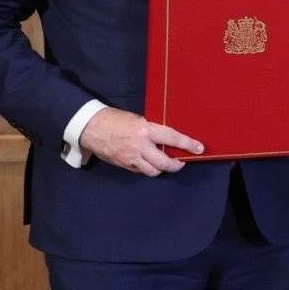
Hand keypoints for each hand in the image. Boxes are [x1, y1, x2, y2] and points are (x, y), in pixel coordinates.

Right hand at [79, 107, 202, 175]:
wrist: (90, 126)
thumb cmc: (114, 118)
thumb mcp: (136, 119)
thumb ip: (151, 130)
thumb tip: (165, 139)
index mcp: (145, 130)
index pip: (173, 139)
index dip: (188, 144)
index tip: (199, 148)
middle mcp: (140, 146)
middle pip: (165, 163)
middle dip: (176, 165)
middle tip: (181, 162)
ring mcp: (130, 158)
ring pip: (153, 171)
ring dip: (161, 169)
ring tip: (165, 164)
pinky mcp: (123, 165)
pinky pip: (140, 171)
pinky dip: (146, 168)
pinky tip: (147, 163)